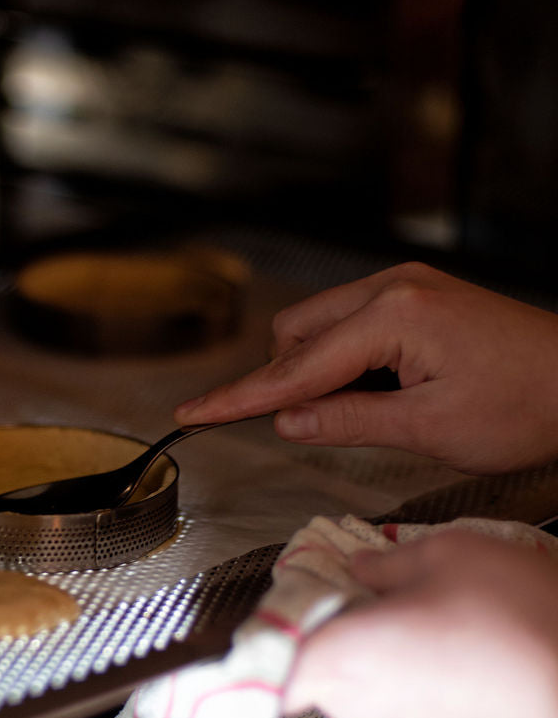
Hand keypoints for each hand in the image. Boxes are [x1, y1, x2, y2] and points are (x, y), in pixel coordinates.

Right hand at [174, 261, 557, 473]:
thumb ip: (347, 421)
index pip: (295, 368)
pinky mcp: (415, 297)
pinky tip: (380, 390)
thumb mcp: (429, 429)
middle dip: (286, 383)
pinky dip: (345, 360)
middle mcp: (392, 287)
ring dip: (317, 372)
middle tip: (311, 429)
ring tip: (370, 411)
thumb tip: (288, 422)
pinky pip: (350, 324)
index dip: (239, 398)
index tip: (193, 413)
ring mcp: (404, 287)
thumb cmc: (524, 404)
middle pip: (295, 335)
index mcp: (392, 316)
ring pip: (319, 328)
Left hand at [284, 533, 557, 717]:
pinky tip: (462, 666)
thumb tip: (360, 568)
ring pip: (363, 695)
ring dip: (385, 665)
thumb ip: (387, 561)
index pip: (269, 665)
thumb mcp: (450, 554)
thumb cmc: (514, 616)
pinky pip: (402, 717)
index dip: (277, 637)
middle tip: (389, 604)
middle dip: (344, 638)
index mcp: (341, 657)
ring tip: (440, 631)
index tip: (299, 611)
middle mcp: (355, 710)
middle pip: (320, 673)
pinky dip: (419, 694)